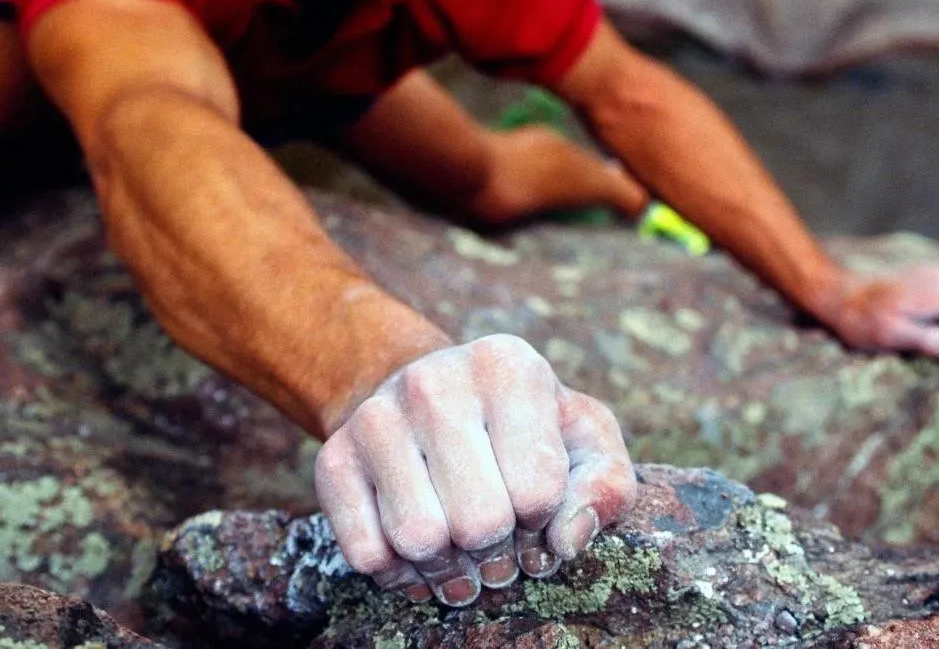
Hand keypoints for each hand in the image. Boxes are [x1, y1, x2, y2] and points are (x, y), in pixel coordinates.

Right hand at [314, 334, 635, 606]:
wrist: (425, 397)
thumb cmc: (522, 427)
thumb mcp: (583, 439)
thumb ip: (605, 486)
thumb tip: (567, 538)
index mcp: (506, 365)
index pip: (538, 488)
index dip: (544, 517)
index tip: (535, 504)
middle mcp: (433, 380)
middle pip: (478, 522)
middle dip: (498, 550)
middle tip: (499, 539)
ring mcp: (375, 417)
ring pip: (419, 540)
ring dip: (449, 567)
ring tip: (463, 550)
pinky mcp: (333, 458)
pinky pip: (367, 555)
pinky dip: (399, 573)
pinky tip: (419, 550)